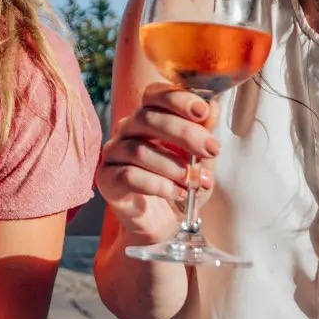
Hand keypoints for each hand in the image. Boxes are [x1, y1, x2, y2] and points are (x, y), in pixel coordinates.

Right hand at [96, 82, 219, 242]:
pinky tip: (177, 193)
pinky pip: (129, 176)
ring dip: (173, 166)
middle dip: (184, 133)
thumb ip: (204, 134)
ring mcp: (114, 153)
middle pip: (147, 118)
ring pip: (139, 150)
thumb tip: (212, 107)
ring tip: (194, 181)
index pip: (155, 94)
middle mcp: (127, 129)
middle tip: (210, 150)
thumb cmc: (182, 184)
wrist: (166, 223)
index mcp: (149, 116)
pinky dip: (158, 185)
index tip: (203, 112)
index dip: (177, 99)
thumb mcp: (201, 160)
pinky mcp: (107, 179)